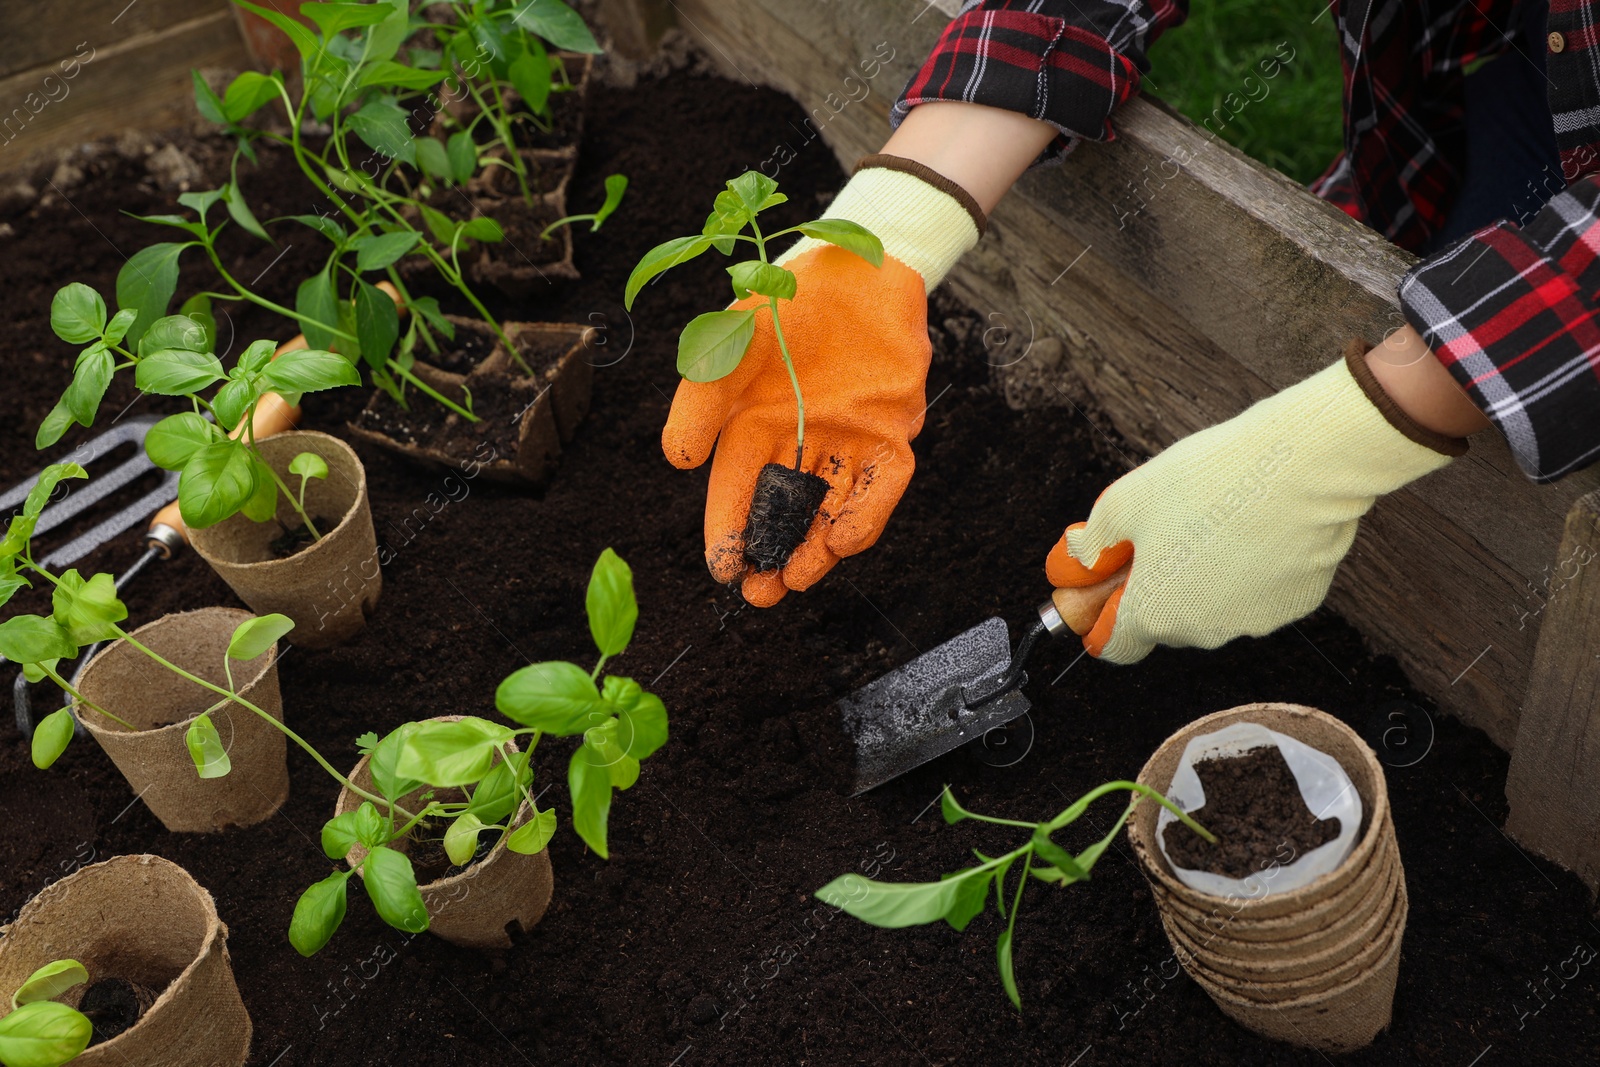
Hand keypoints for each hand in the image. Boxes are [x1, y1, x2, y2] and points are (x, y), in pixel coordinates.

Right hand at [663, 160, 984, 605]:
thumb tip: (677, 460)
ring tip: (795, 578)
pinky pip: (880, 485)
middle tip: (760, 594)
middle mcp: (799, 441)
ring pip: (830, 510)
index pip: (737, 491)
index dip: (728, 532)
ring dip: (813, 550)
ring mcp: (848, 440)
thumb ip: (703, 397)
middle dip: (770, 556)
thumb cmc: (785, 300)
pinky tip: (842, 540)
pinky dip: (864, 515)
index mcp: (753, 426)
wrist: (858, 262)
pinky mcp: (891, 432)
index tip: (722, 568)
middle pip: (783, 513)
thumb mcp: (732, 341)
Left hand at [1046, 347, 1466, 662]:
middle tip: (1157, 537)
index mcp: (1153, 614)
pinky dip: (1249, 570)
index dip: (1102, 618)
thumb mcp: (1124, 501)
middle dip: (1155, 588)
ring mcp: (1253, 622)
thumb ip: (1092, 541)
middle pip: (1164, 623)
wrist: (1301, 466)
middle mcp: (1202, 633)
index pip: (1115, 646)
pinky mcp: (1296, 603)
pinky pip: (1258, 593)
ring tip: (1211, 521)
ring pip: (1213, 609)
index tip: (1103, 589)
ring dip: (1202, 579)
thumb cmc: (1207, 482)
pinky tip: (1253, 526)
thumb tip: (1077, 557)